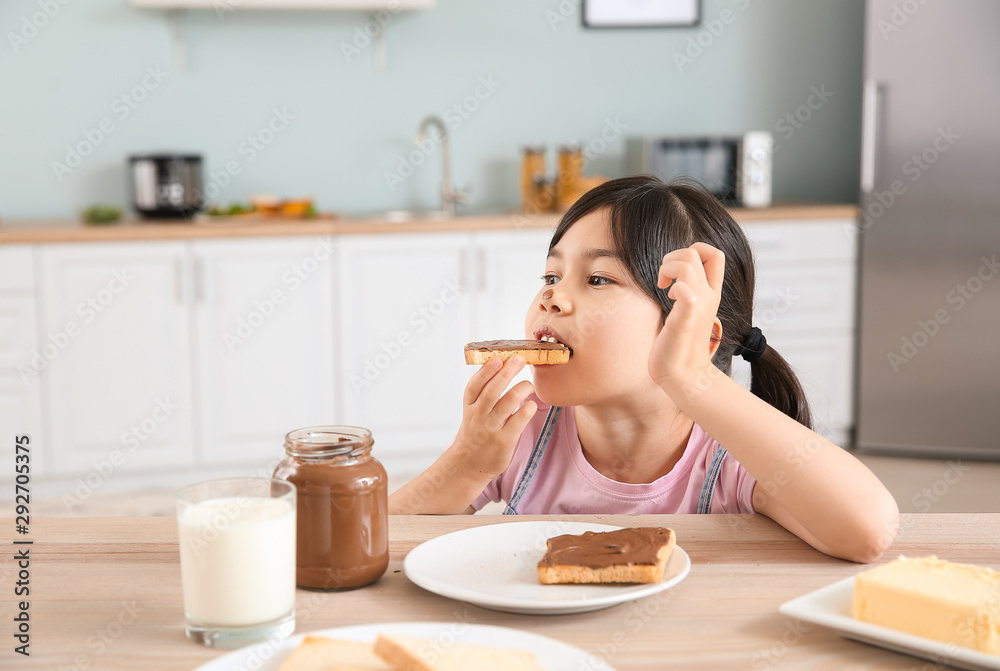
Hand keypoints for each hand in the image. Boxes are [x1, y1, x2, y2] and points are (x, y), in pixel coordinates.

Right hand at [450, 356, 537, 481]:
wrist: (469, 464)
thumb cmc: (476, 431)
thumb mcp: (473, 411)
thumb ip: (485, 392)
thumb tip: (505, 364)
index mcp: (469, 406)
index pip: (475, 385)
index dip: (486, 371)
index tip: (498, 359)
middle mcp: (478, 416)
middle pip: (492, 391)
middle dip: (506, 373)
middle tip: (519, 360)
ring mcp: (491, 429)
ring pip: (506, 404)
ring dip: (520, 389)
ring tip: (529, 384)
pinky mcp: (504, 441)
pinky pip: (518, 422)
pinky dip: (527, 410)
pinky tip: (532, 404)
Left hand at [648, 243, 724, 390]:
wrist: (684, 376)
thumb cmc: (680, 346)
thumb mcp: (689, 312)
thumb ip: (687, 294)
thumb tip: (675, 280)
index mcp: (711, 294)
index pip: (715, 254)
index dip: (694, 249)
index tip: (676, 270)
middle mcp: (708, 297)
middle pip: (695, 254)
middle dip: (672, 258)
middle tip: (663, 281)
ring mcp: (699, 307)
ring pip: (687, 265)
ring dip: (668, 269)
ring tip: (663, 288)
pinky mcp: (685, 320)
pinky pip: (686, 293)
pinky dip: (676, 289)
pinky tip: (668, 299)